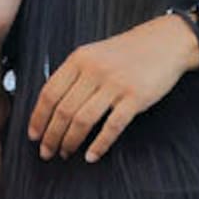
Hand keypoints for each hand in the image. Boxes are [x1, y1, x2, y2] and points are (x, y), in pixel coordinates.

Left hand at [28, 13, 198, 162]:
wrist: (165, 42)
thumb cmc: (127, 52)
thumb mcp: (94, 54)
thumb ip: (73, 74)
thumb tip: (49, 106)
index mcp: (79, 59)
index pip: (49, 93)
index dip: (38, 118)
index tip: (33, 135)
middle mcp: (94, 70)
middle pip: (63, 110)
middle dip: (51, 136)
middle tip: (47, 152)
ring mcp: (115, 84)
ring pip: (82, 120)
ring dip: (70, 142)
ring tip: (65, 153)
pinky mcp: (135, 97)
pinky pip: (111, 127)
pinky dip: (99, 145)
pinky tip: (91, 156)